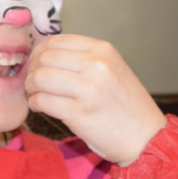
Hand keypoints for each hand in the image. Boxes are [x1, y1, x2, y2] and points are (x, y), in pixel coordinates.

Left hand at [25, 34, 166, 164]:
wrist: (146, 137)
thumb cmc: (126, 104)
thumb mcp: (111, 68)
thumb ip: (82, 59)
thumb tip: (43, 54)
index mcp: (102, 50)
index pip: (55, 41)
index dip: (38, 53)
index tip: (36, 65)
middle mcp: (96, 65)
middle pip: (44, 58)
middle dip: (31, 71)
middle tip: (33, 83)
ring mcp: (88, 89)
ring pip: (39, 78)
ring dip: (30, 88)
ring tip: (35, 95)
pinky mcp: (79, 113)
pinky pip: (42, 101)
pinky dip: (35, 104)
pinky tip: (41, 107)